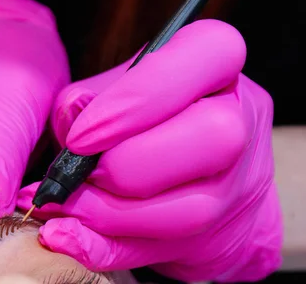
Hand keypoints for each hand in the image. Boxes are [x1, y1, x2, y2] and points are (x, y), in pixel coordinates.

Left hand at [18, 20, 281, 281]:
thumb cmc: (136, 113)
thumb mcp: (107, 87)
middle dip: (129, 165)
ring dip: (112, 214)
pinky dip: (106, 248)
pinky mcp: (220, 233)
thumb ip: (86, 99)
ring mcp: (240, 182)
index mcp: (216, 60)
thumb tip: (73, 123)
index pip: (207, 55)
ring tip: (65, 204)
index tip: (80, 136)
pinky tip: (66, 237)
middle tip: (81, 172)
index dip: (138, 100)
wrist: (175, 163)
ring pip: (193, 209)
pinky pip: (164, 251)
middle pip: (214, 139)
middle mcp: (241, 118)